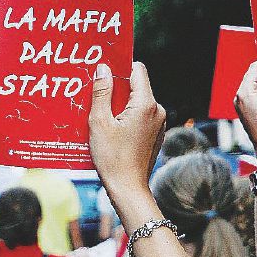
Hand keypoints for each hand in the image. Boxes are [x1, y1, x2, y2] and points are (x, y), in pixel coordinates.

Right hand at [89, 61, 165, 198]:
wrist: (128, 188)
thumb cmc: (112, 158)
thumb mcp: (99, 122)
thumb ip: (101, 92)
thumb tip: (103, 68)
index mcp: (146, 104)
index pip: (137, 69)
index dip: (119, 69)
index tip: (103, 76)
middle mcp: (158, 110)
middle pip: (136, 86)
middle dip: (117, 89)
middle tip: (97, 99)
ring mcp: (159, 123)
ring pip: (137, 102)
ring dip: (120, 105)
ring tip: (103, 119)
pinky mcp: (156, 133)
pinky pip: (140, 116)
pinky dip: (126, 117)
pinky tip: (112, 130)